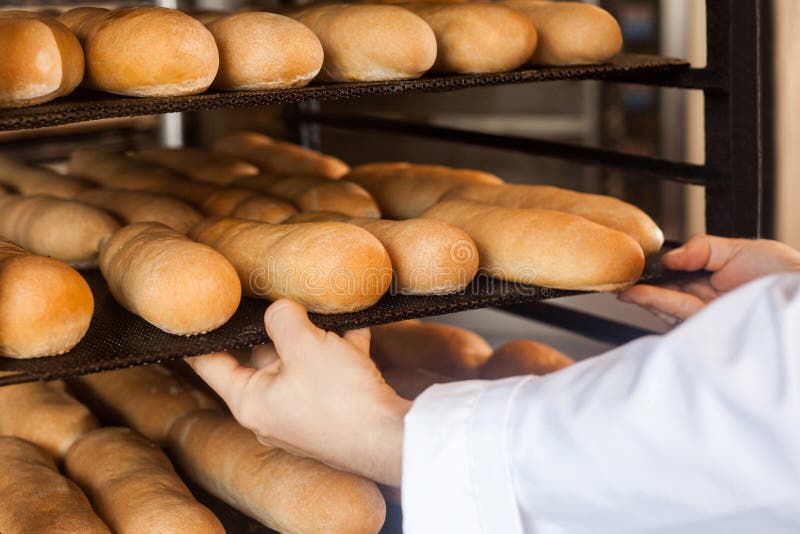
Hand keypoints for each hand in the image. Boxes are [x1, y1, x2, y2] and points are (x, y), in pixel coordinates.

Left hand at [185, 299, 410, 486]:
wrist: (393, 437)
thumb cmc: (339, 401)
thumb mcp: (304, 345)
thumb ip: (282, 318)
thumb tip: (279, 308)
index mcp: (251, 401)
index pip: (210, 364)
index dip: (201, 335)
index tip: (196, 312)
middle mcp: (273, 411)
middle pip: (264, 355)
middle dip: (278, 324)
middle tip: (282, 292)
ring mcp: (305, 413)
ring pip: (302, 360)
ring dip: (316, 334)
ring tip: (327, 305)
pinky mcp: (335, 411)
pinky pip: (331, 371)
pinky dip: (341, 347)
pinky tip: (355, 323)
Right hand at [619, 235, 799, 323]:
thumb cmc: (782, 273)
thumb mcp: (738, 249)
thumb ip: (701, 248)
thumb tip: (669, 257)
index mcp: (711, 282)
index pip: (674, 280)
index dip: (651, 275)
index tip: (631, 269)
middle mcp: (706, 302)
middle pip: (665, 296)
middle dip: (641, 289)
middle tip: (619, 282)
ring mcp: (707, 316)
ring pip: (667, 307)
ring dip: (644, 297)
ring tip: (623, 289)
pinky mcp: (709, 326)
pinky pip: (678, 312)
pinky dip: (657, 302)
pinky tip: (638, 295)